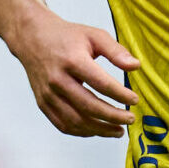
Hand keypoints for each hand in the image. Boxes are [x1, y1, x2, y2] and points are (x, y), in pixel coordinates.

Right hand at [9, 14, 140, 136]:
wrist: (32, 38)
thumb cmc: (67, 37)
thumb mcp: (94, 35)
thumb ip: (116, 51)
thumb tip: (136, 66)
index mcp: (72, 60)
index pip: (101, 83)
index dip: (121, 95)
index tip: (135, 99)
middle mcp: (57, 79)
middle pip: (89, 106)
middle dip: (113, 117)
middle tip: (130, 118)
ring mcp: (48, 94)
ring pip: (76, 121)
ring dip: (100, 129)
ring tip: (118, 130)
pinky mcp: (43, 103)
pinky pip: (63, 125)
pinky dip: (83, 132)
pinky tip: (98, 129)